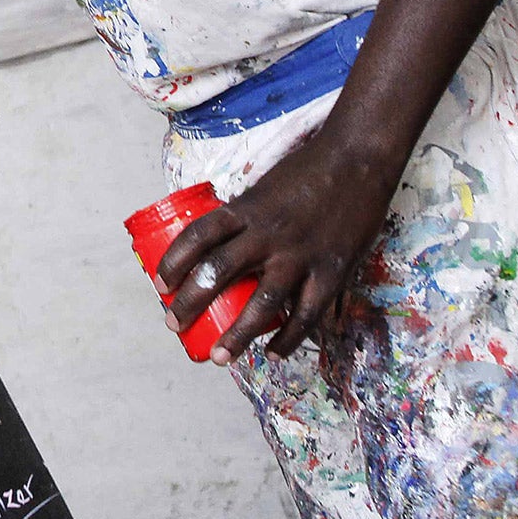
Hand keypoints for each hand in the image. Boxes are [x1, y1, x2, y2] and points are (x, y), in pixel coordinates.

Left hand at [155, 133, 403, 363]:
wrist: (358, 161)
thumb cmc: (307, 171)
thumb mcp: (263, 188)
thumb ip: (246, 217)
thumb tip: (227, 244)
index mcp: (244, 209)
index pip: (197, 237)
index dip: (173, 263)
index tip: (160, 284)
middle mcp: (267, 234)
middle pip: (218, 273)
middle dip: (190, 303)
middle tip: (173, 324)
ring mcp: (300, 256)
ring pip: (261, 304)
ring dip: (237, 336)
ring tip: (218, 357)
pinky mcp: (332, 272)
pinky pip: (306, 315)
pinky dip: (290, 339)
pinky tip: (274, 353)